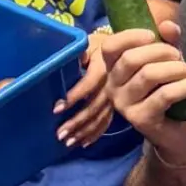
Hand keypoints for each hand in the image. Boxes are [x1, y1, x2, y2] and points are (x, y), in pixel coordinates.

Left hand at [55, 30, 112, 146]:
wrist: (128, 49)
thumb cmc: (101, 45)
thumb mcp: (91, 43)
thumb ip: (82, 51)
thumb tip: (73, 59)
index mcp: (105, 67)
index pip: (89, 84)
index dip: (74, 95)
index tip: (57, 108)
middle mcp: (111, 85)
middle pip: (94, 106)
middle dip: (76, 121)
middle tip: (60, 133)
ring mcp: (116, 97)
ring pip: (100, 117)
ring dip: (84, 131)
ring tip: (68, 142)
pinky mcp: (117, 105)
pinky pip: (107, 121)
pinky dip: (95, 133)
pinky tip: (84, 143)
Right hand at [102, 22, 185, 164]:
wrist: (178, 133)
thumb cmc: (168, 92)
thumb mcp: (168, 62)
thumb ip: (168, 42)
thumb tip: (168, 25)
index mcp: (114, 70)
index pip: (110, 47)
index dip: (130, 36)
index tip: (153, 35)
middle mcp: (113, 87)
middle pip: (131, 59)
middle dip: (161, 52)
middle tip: (179, 58)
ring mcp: (124, 105)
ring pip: (149, 75)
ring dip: (176, 69)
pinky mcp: (141, 119)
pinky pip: (164, 94)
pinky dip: (184, 86)